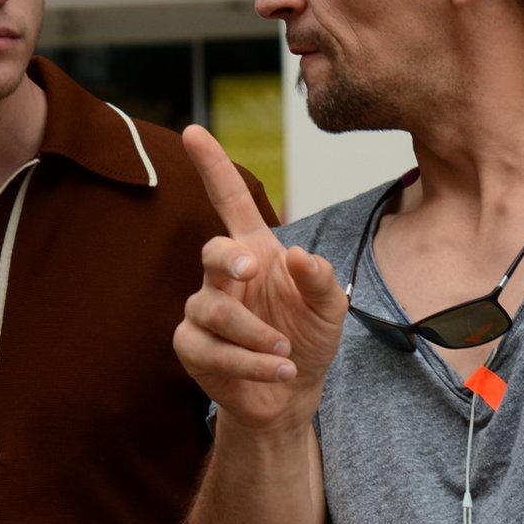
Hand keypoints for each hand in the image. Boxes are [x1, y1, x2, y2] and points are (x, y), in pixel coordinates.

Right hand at [174, 126, 346, 429]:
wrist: (293, 393)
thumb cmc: (307, 337)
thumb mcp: (330, 308)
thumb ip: (321, 279)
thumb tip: (299, 254)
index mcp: (254, 251)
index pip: (228, 201)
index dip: (212, 166)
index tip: (193, 131)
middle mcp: (224, 276)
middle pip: (212, 253)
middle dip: (229, 258)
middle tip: (250, 267)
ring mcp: (203, 312)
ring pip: (214, 310)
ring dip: (255, 333)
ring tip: (286, 349)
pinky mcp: (194, 348)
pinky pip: (213, 351)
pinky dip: (251, 363)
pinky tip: (281, 369)